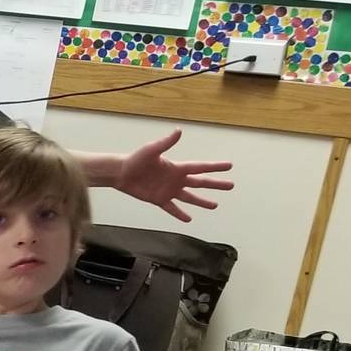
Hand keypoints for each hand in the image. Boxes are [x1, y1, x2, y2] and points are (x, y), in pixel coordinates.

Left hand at [115, 130, 232, 221]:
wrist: (120, 173)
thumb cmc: (135, 160)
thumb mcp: (152, 150)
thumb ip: (166, 142)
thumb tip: (179, 130)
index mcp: (177, 167)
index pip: (200, 167)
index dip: (215, 167)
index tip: (229, 166)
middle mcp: (176, 179)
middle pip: (200, 183)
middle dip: (215, 184)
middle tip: (231, 185)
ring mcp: (168, 190)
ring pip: (190, 197)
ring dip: (202, 202)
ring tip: (215, 205)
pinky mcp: (159, 200)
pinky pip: (172, 208)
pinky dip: (180, 214)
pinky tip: (189, 219)